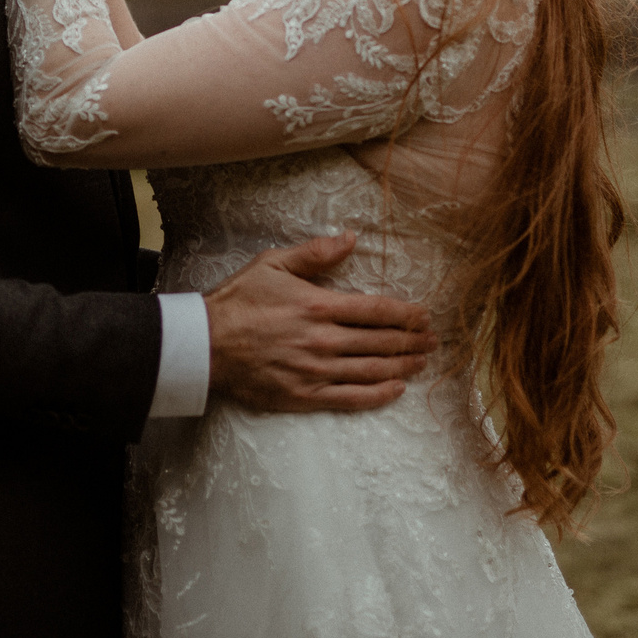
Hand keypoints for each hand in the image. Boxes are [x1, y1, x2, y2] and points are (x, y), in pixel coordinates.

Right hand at [203, 232, 436, 413]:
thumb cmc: (238, 301)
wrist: (205, 345)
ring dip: (402, 366)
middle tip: (433, 340)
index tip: (424, 315)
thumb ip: (315, 252)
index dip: (406, 314)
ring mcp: (315, 372)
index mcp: (318, 305)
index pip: (376, 310)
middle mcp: (323, 341)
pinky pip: (350, 399)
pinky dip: (378, 395)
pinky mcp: (304, 397)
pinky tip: (396, 389)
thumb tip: (351, 238)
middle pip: (381, 342)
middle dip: (412, 341)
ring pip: (371, 371)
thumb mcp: (273, 263)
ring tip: (422, 362)